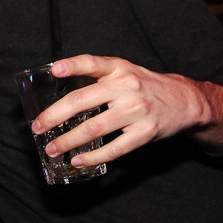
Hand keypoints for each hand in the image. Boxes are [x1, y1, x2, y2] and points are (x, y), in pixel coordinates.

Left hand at [31, 54, 213, 166]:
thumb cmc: (145, 87)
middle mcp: (127, 86)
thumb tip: (57, 85)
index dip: (72, 66)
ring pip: (94, 128)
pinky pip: (114, 149)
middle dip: (55, 115)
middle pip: (82, 100)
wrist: (185, 102)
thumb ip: (97, 76)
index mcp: (119, 68)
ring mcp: (137, 111)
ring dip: (68, 141)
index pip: (92, 63)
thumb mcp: (124, 71)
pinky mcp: (145, 133)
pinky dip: (92, 156)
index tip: (54, 70)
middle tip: (37, 127)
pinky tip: (78, 159)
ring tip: (52, 148)